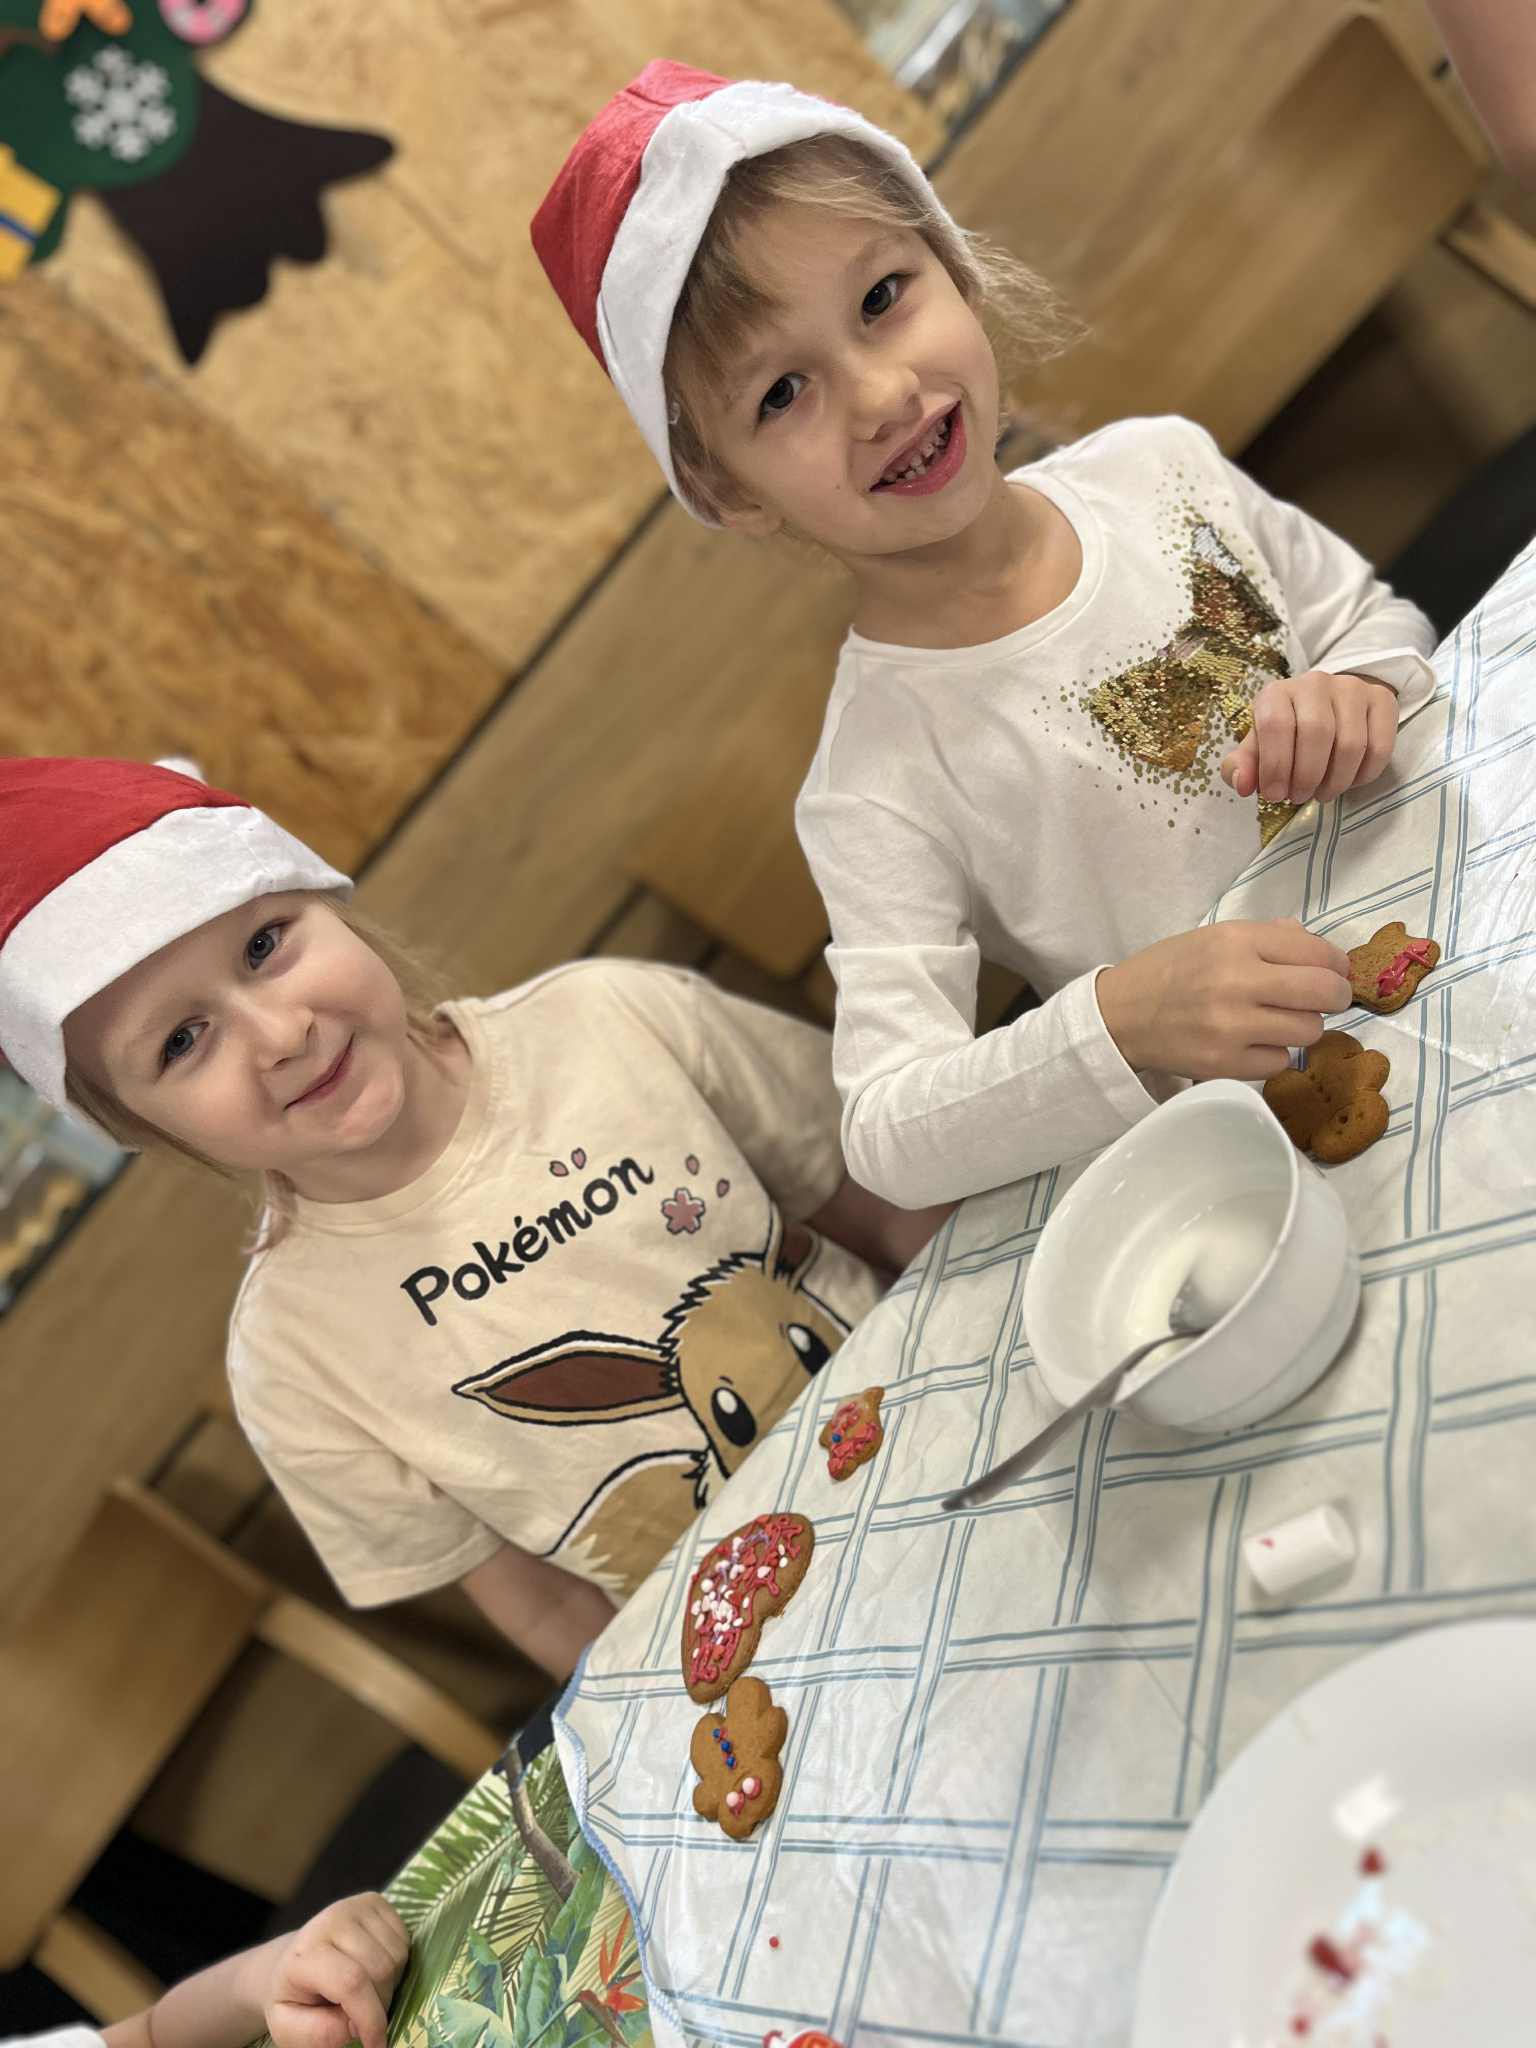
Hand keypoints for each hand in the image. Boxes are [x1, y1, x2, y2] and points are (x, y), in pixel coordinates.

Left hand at [257, 1894, 409, 2047]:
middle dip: (379, 2005)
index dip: (370, 2018)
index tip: (377, 2045)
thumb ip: (319, 2034)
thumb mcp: (289, 2028)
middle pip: (380, 1970)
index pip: (351, 1982)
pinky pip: (405, 1940)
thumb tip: (355, 2025)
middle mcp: (332, 1919)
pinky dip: (397, 1964)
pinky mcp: (374, 1901)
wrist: (290, 1962)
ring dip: (389, 1985)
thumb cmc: (293, 1999)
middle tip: (361, 2017)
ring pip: (397, 1956)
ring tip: (365, 1993)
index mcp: (305, 1954)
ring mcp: (355, 1905)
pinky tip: (374, 1970)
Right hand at [1097, 919, 1351, 1079]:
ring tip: (1277, 1020)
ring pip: (1309, 1031)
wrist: (1119, 1015)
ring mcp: (1231, 1028)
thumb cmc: (1169, 970)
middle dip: (1336, 996)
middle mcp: (1236, 981)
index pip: (1317, 952)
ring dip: (1302, 1026)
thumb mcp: (1214, 937)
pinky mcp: (1224, 1065)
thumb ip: (1269, 937)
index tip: (1334, 971)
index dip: (1337, 964)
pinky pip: (1280, 1061)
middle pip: (1324, 993)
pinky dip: (1273, 1053)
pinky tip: (1252, 1042)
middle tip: (1326, 999)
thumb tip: (1322, 950)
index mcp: (1235, 941)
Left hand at [1220, 671, 1398, 804]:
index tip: (1274, 795)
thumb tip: (1242, 784)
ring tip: (1322, 793)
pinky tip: (1349, 782)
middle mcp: (1315, 683)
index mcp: (1277, 693)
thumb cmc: (1288, 732)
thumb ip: (1242, 766)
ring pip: (1351, 744)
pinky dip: (1363, 775)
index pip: (1275, 725)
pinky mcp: (1381, 701)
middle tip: (1300, 796)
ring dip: (1336, 781)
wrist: (1330, 705)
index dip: (1275, 766)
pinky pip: (1379, 747)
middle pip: (1317, 733)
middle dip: (1307, 776)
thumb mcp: (1259, 746)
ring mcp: (1352, 689)